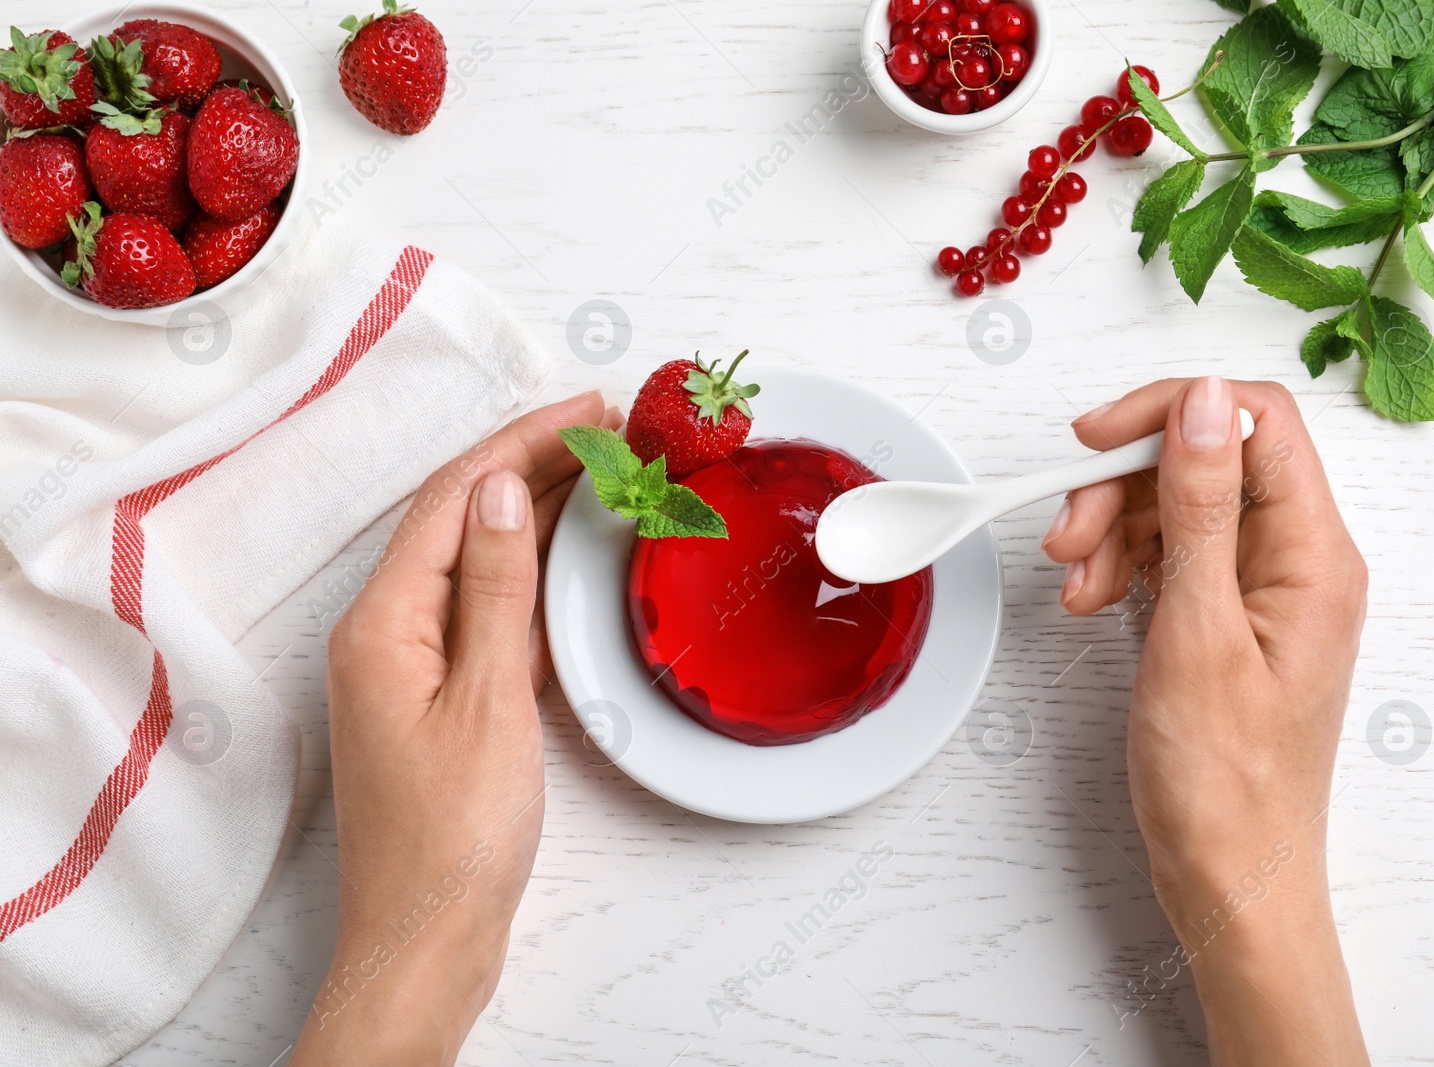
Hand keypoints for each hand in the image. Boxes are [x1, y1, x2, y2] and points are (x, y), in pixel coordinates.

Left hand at [290, 392, 618, 1066]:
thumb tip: (500, 491)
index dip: (521, 442)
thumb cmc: (452, 840)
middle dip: (532, 465)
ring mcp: (411, 668)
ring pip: (476, 563)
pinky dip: (531, 576)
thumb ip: (494, 590)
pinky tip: (571, 560)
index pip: (453, 499)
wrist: (429, 938)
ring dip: (535, 514)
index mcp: (383, 625)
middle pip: (460, 520)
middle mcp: (386, 635)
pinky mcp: (440, 700)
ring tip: (604, 474)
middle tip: (612, 430)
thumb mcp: (488, 701)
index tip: (589, 409)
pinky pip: (487, 612)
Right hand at [1042, 378, 1368, 1064]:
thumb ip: (1202, 508)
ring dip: (1112, 529)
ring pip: (1178, 506)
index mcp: (1315, 555)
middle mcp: (1297, 561)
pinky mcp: (1226, 615)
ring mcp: (1261, 588)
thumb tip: (1204, 404)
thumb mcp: (1200, 631)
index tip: (1096, 440)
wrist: (1227, 876)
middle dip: (1124, 483)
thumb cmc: (1226, 783)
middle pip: (1205, 461)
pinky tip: (1092, 599)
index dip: (1170, 413)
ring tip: (1075, 584)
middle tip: (1067, 534)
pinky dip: (1122, 565)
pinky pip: (1171, 554)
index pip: (1254, 423)